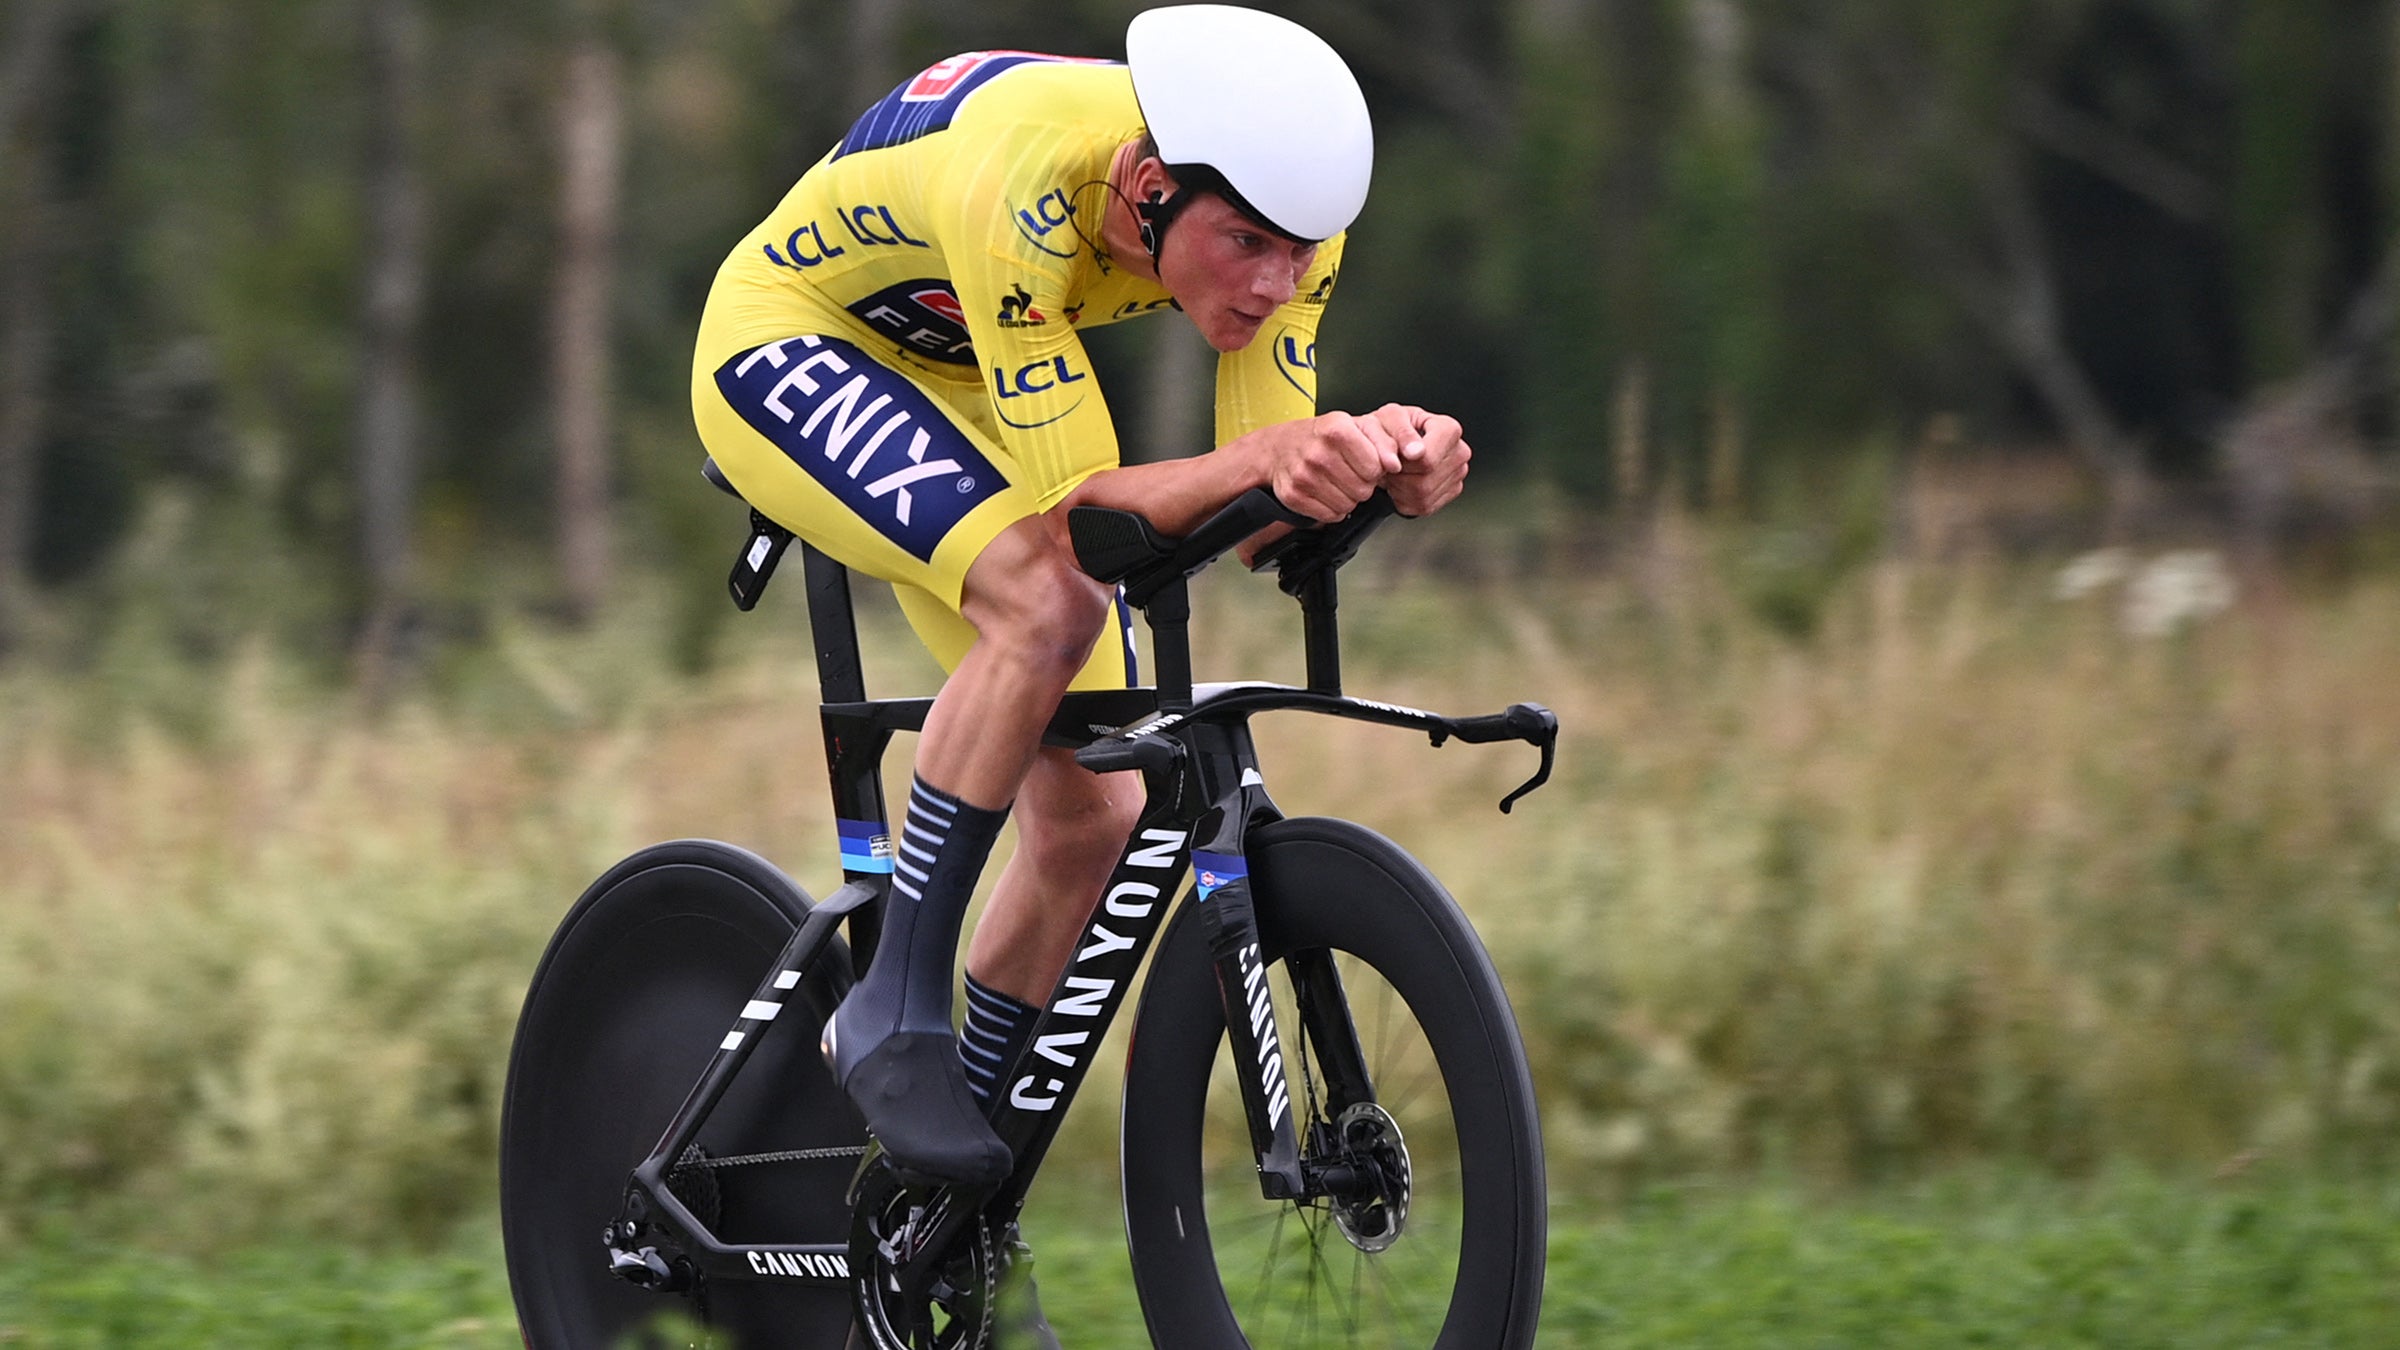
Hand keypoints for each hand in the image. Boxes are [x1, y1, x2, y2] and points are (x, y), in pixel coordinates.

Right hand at [1266, 411, 1402, 521]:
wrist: (1281, 447)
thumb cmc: (1323, 437)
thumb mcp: (1357, 427)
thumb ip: (1384, 441)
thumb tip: (1395, 464)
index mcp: (1337, 429)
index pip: (1375, 467)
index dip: (1375, 468)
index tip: (1366, 461)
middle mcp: (1318, 452)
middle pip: (1363, 489)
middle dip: (1361, 483)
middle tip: (1348, 471)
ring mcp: (1303, 475)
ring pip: (1348, 506)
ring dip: (1347, 497)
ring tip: (1335, 481)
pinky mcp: (1294, 495)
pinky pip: (1330, 515)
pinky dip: (1331, 508)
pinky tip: (1324, 491)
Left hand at [1369, 404, 1469, 517]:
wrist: (1391, 442)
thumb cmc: (1391, 427)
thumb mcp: (1388, 419)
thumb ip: (1400, 432)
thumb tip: (1415, 453)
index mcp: (1449, 429)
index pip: (1428, 460)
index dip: (1405, 463)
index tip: (1397, 456)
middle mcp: (1460, 452)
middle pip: (1425, 480)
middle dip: (1401, 474)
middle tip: (1393, 462)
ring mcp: (1458, 474)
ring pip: (1423, 496)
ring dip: (1400, 487)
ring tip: (1398, 470)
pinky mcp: (1450, 493)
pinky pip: (1423, 507)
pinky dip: (1405, 498)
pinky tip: (1404, 481)